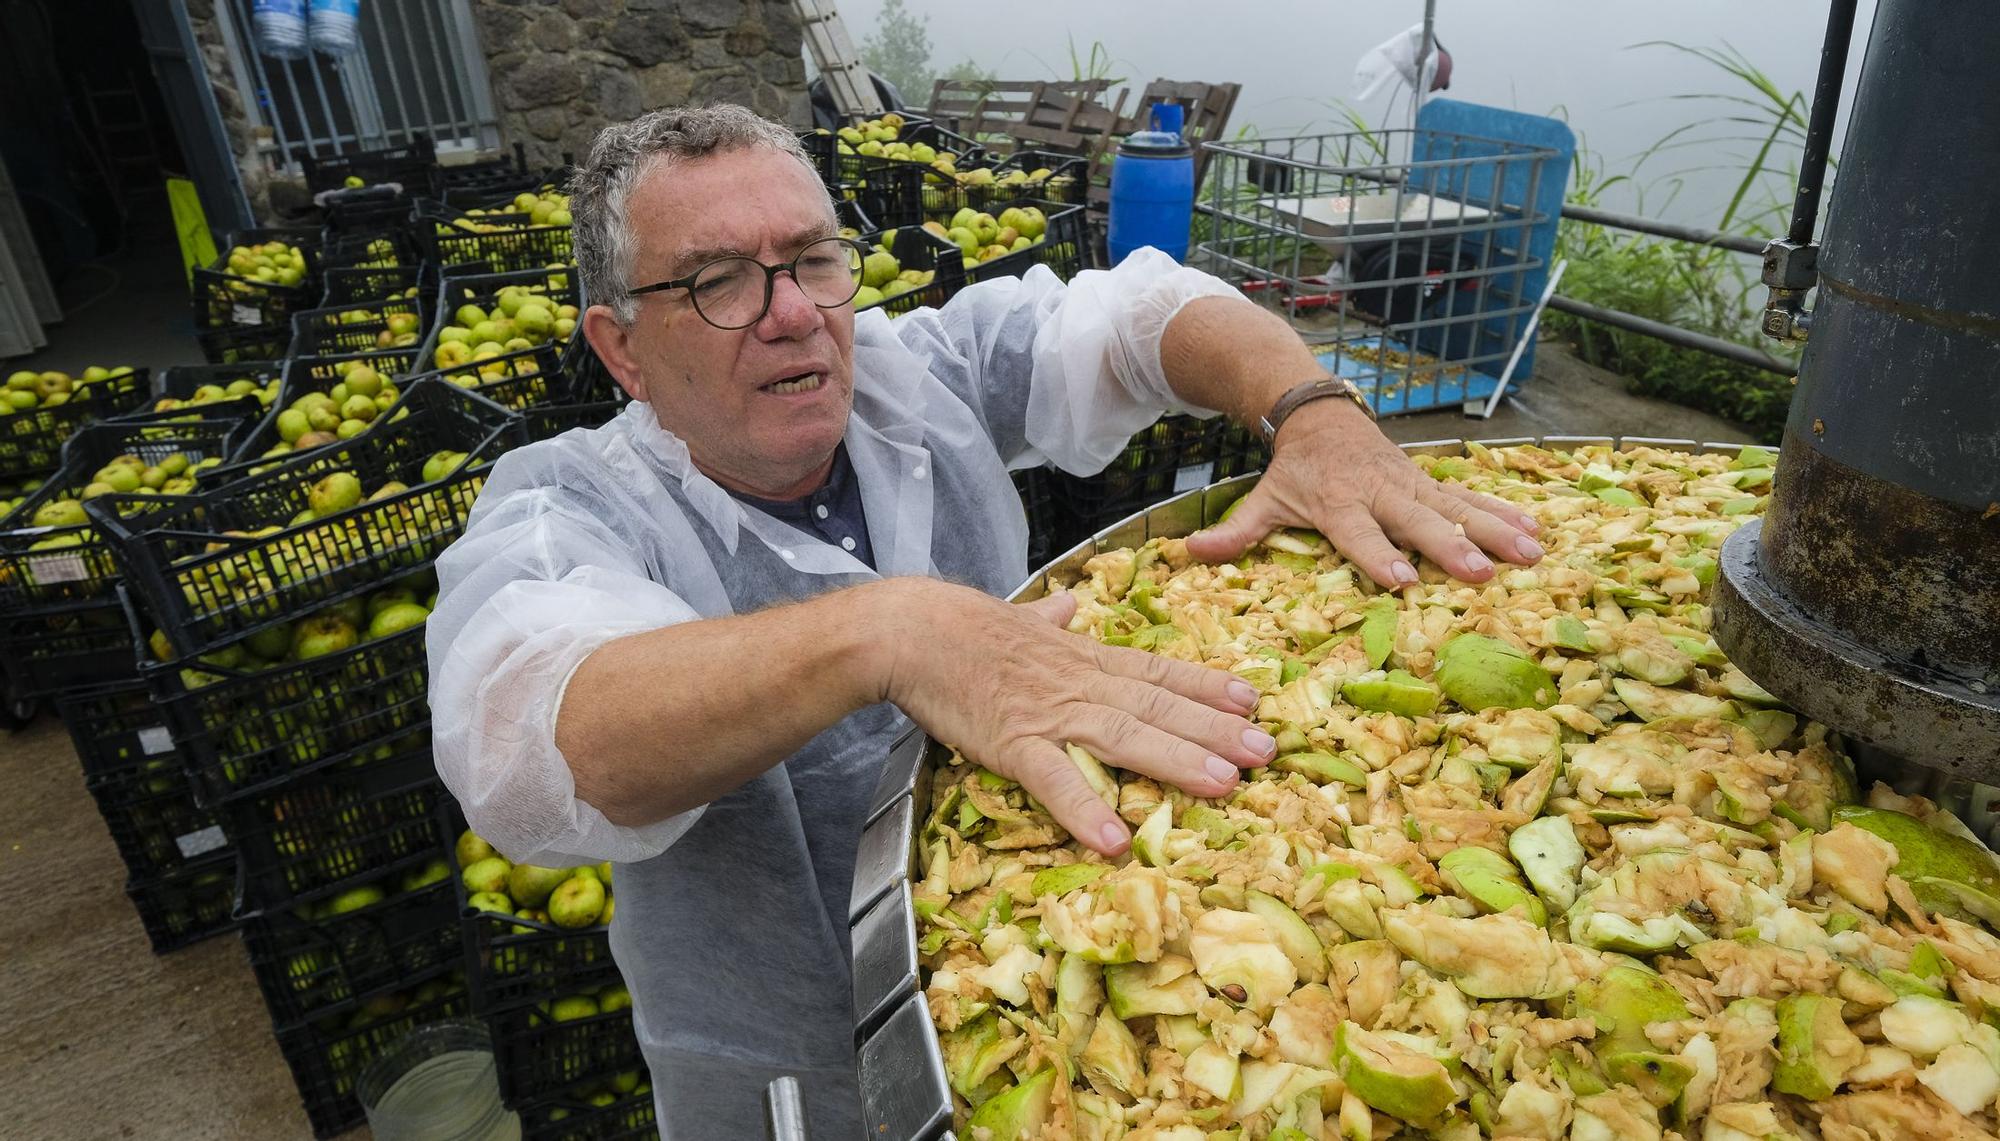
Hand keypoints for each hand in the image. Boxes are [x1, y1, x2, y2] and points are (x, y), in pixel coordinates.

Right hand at [875, 579, 1274, 855]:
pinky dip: (1084, 808)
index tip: (1251, 701)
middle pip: (1157, 706)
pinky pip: (1053, 780)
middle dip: (1214, 729)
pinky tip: (1114, 838)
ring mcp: (1048, 713)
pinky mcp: (1011, 742)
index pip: (1157, 671)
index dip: (1206, 687)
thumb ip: (1051, 616)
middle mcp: (1078, 683)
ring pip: (1124, 736)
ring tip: (1224, 784)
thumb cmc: (961, 626)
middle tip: (1265, 751)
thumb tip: (1070, 600)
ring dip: (1177, 759)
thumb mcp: (1019, 616)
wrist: (909, 630)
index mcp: (1082, 657)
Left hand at [1186, 400, 1544, 587]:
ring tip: (1530, 552)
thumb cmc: (1293, 470)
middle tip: (1480, 571)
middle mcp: (1379, 492)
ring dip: (1495, 529)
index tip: (1404, 579)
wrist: (1318, 412)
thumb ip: (1235, 531)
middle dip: (1450, 545)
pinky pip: (1471, 495)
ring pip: (1457, 505)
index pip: (1359, 533)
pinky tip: (1536, 529)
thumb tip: (1189, 552)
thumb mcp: (1262, 497)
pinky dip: (1504, 510)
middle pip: (1417, 521)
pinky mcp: (1429, 479)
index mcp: (1337, 502)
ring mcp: (1410, 484)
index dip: (1380, 555)